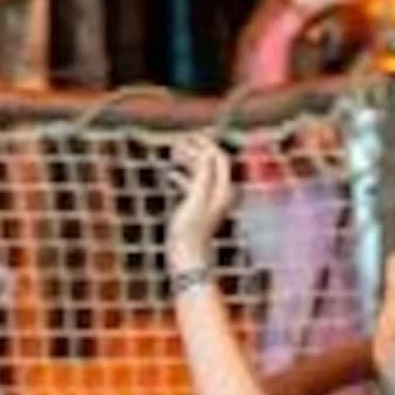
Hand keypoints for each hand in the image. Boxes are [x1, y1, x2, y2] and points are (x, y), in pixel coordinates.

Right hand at [166, 137, 234, 267]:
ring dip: (188, 161)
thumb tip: (206, 152)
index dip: (205, 144)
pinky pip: (192, 186)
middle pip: (211, 163)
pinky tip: (170, 174)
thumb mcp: (196, 199)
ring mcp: (210, 201)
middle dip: (196, 150)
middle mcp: (221, 194)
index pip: (219, 158)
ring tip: (172, 153)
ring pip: (201, 173)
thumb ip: (203, 175)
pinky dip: (183, 177)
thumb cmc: (190, 231)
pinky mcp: (199, 209)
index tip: (188, 136)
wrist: (187, 258)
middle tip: (177, 141)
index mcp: (224, 189)